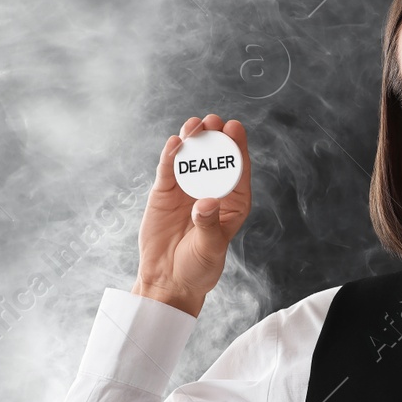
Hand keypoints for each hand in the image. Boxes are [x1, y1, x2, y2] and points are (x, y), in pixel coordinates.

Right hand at [132, 114, 251, 316]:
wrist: (168, 280)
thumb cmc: (198, 268)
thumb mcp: (209, 249)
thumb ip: (208, 226)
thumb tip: (206, 203)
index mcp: (232, 203)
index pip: (237, 171)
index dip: (237, 148)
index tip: (235, 128)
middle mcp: (211, 191)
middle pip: (215, 158)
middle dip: (215, 137)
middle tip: (213, 121)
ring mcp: (187, 190)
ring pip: (192, 159)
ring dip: (193, 139)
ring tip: (194, 125)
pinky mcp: (164, 193)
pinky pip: (168, 170)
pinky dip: (170, 155)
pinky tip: (174, 142)